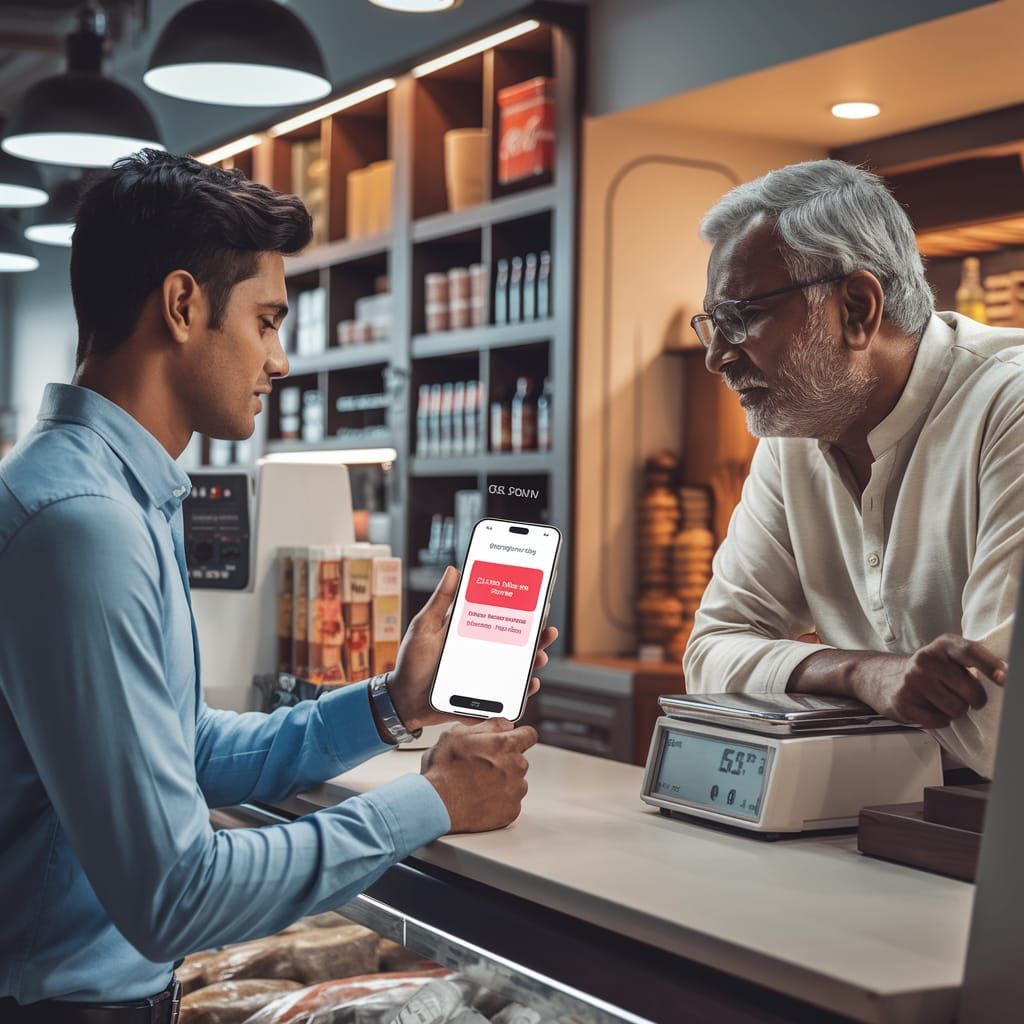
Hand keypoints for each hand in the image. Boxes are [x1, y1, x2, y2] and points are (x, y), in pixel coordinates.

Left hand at [387, 566, 557, 732]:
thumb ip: (440, 601)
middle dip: (536, 631)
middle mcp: (482, 650)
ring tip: (540, 654)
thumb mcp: (424, 627)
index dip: (520, 606)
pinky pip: (509, 691)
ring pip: (518, 664)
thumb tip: (453, 569)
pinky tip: (530, 681)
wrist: (402, 700)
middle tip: (546, 625)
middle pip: (516, 638)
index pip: (500, 614)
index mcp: (470, 630)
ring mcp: (486, 672)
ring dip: (535, 658)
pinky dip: (523, 688)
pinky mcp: (485, 694)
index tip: (536, 594)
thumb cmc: (411, 662)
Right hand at [421, 717, 537, 831]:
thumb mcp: (458, 733)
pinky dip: (498, 801)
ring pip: (515, 782)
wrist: (436, 805)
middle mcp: (516, 767)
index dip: (519, 737)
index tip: (511, 742)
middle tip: (481, 766)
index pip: (529, 735)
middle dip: (505, 761)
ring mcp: (515, 791)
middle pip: (519, 759)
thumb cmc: (443, 770)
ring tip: (477, 785)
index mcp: (505, 745)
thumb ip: (488, 725)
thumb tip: (504, 724)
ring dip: (502, 782)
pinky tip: (480, 799)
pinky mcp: (511, 812)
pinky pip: (510, 802)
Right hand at [854, 633, 1006, 729]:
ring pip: (956, 709)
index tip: (1005, 679)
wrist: (879, 677)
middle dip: (975, 700)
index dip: (991, 665)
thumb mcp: (946, 656)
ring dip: (954, 711)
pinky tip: (927, 709)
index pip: (971, 652)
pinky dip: (938, 720)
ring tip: (940, 701)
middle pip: (970, 689)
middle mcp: (925, 659)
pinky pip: (938, 721)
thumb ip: (972, 662)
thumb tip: (1006, 678)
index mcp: (942, 645)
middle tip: (966, 697)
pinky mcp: (903, 702)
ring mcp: (912, 680)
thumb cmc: (926, 670)